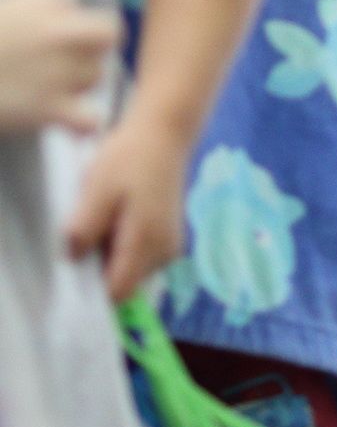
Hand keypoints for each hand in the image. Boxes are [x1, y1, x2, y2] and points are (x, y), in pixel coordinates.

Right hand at [0, 0, 119, 135]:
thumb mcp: (15, 6)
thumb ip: (50, 7)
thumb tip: (77, 24)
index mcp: (47, 6)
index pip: (101, 20)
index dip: (94, 32)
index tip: (75, 42)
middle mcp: (56, 34)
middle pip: (101, 46)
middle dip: (86, 53)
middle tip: (61, 64)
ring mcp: (54, 71)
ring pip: (94, 77)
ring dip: (78, 83)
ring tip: (44, 87)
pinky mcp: (44, 108)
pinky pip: (89, 119)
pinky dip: (84, 124)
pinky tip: (71, 123)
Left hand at [66, 102, 188, 300]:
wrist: (163, 134)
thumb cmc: (129, 158)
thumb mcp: (97, 190)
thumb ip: (84, 229)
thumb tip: (75, 259)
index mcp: (147, 243)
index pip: (118, 292)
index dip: (94, 285)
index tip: (82, 259)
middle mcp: (164, 253)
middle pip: (125, 283)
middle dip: (104, 266)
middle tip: (95, 228)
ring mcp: (171, 246)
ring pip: (133, 271)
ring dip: (115, 255)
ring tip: (110, 218)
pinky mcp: (171, 237)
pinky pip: (142, 257)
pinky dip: (127, 245)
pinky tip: (123, 216)